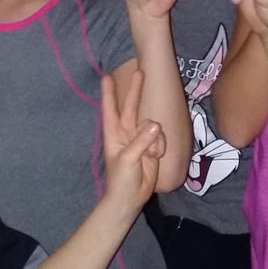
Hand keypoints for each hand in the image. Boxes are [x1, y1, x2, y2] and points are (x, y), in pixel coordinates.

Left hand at [100, 68, 164, 212]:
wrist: (130, 198)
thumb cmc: (121, 180)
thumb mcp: (128, 160)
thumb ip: (141, 142)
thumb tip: (155, 124)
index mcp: (114, 134)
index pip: (110, 109)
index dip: (109, 93)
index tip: (107, 76)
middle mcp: (126, 133)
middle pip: (131, 106)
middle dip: (135, 89)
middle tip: (140, 70)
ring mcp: (140, 138)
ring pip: (152, 125)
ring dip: (155, 138)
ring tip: (152, 155)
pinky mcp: (152, 146)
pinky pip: (160, 137)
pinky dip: (161, 145)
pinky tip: (157, 157)